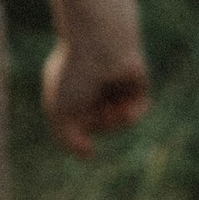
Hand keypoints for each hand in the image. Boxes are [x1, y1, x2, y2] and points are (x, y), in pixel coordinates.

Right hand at [41, 35, 149, 159]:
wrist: (98, 45)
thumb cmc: (74, 74)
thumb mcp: (60, 114)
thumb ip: (68, 141)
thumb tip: (90, 154)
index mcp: (71, 89)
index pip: (78, 123)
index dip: (77, 129)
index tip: (77, 124)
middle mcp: (93, 86)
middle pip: (100, 123)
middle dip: (99, 125)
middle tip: (97, 115)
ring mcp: (115, 83)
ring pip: (119, 118)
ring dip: (115, 123)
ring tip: (112, 112)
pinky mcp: (135, 81)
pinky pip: (138, 108)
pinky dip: (132, 115)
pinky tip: (124, 111)